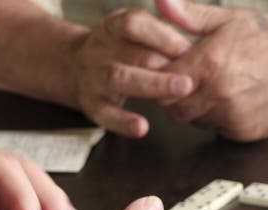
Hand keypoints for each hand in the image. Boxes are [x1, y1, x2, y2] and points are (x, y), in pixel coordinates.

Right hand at [72, 8, 196, 136]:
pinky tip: (142, 127)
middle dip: (165, 64)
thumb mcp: (135, 34)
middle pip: (132, 54)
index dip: (162, 35)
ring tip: (183, 89)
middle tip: (192, 75)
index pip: (134, 24)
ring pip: (119, 79)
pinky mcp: (91, 105)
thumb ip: (160, 34)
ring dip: (153, 85)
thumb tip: (192, 41)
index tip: (187, 48)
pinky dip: (123, 122)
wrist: (75, 69)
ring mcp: (93, 78)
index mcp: (112, 27)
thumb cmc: (121, 51)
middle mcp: (99, 50)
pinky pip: (105, 114)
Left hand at [156, 0, 267, 140]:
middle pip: (173, 108)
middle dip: (174, 96)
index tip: (169, 67)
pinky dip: (219, 118)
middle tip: (189, 80)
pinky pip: (218, 130)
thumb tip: (160, 0)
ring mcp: (234, 117)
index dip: (161, 76)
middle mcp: (219, 94)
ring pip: (195, 121)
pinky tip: (234, 98)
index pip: (162, 82)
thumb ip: (190, 15)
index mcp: (210, 63)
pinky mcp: (246, 132)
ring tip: (215, 86)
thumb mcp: (229, 19)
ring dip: (197, 108)